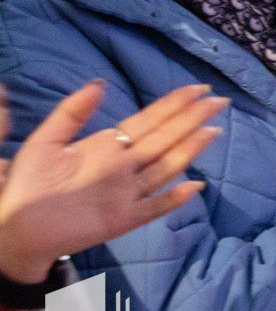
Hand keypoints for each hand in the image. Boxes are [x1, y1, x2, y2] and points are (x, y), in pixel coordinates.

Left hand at [0, 82, 224, 283]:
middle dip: (193, 119)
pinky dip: (174, 199)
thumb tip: (101, 83)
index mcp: (109, 145)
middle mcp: (125, 166)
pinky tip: (194, 187)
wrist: (15, 227)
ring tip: (213, 130)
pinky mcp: (123, 219)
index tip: (198, 88)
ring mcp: (127, 193)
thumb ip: (72, 112)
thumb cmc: (28, 184)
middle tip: (220, 100)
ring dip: (190, 150)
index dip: (174, 104)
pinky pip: (154, 207)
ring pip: (166, 167)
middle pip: (166, 138)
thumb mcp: (46, 140)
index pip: (150, 120)